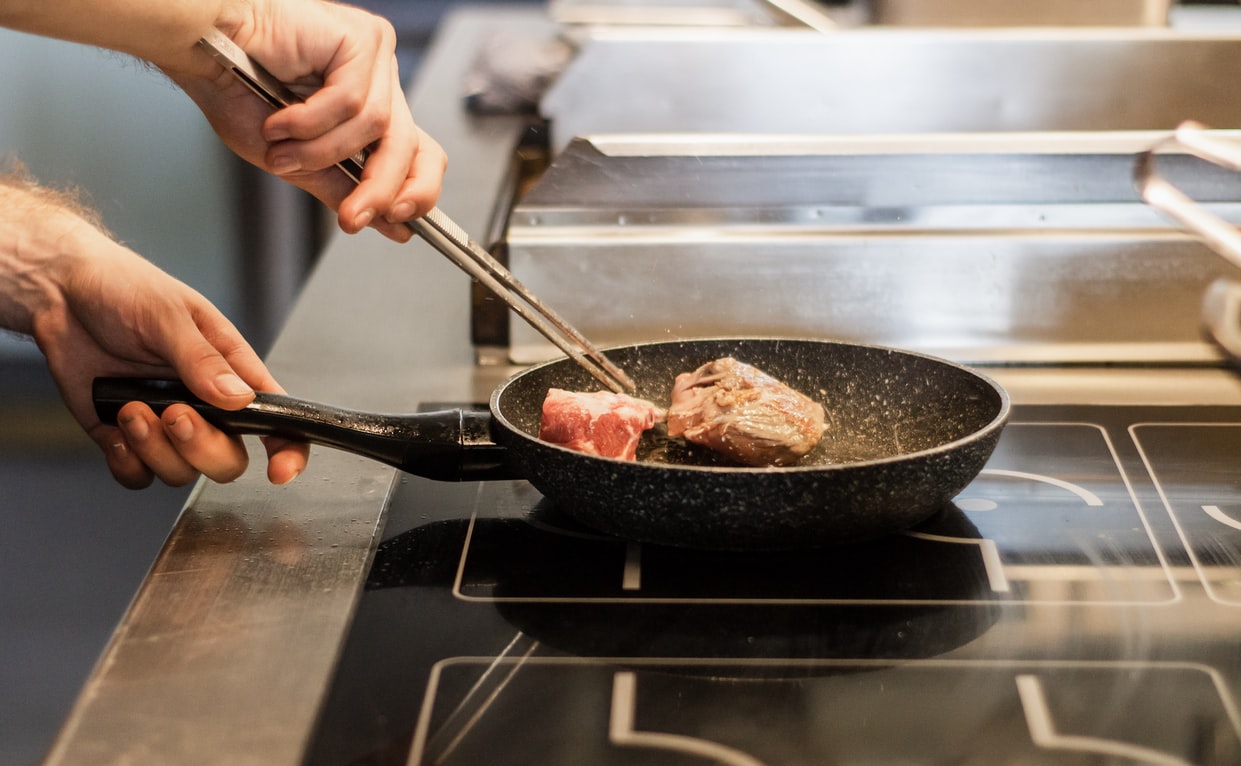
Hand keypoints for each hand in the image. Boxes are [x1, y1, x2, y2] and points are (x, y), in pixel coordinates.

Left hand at [2, 181, 308, 488]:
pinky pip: (138, 475)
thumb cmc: (124, 287)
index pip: (278, 420)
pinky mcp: (125, 437)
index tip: (278, 469)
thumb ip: (203, 360)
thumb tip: (240, 400)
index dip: (289, 450)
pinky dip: (126, 462)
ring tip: (130, 408)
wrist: (60, 290)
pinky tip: (115, 427)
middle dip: (200, 446)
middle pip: (227, 459)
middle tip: (172, 412)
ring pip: (181, 472)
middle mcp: (205, 406)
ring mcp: (165, 425)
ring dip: (154, 448)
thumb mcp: (169, 315)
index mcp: (232, 373)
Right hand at [168, 0, 446, 241]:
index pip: (420, 154)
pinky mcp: (360, 39)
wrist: (200, 49)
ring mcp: (374, 58)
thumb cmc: (238, 91)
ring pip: (375, 128)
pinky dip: (310, 121)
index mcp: (371, 109)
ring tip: (280, 148)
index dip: (418, 191)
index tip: (399, 225)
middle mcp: (379, 83)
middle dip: (380, 188)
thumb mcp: (296, 162)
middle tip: (352, 217)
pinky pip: (351, 101)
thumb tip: (392, 225)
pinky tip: (279, 119)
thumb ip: (343, 189)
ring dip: (321, 151)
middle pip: (411, 146)